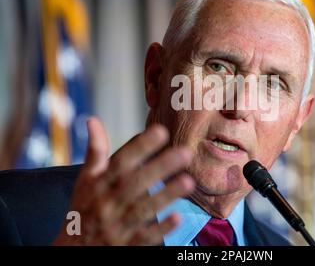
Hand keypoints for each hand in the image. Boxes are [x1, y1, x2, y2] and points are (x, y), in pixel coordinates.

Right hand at [53, 117, 194, 244]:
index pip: (120, 162)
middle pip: (136, 183)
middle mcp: (107, 203)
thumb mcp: (85, 180)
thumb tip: (92, 119)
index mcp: (99, 184)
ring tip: (188, 181)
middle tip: (185, 152)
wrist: (70, 251)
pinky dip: (160, 229)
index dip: (140, 147)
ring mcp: (117, 225)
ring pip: (143, 209)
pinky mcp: (126, 245)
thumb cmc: (83, 209)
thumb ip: (95, 152)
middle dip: (160, 167)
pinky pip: (144, 237)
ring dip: (166, 195)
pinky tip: (177, 217)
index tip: (161, 131)